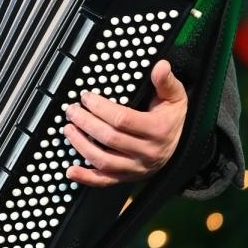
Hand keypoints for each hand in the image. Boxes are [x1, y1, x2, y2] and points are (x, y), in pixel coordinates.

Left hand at [61, 59, 187, 187]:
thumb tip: (161, 65)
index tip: (86, 97)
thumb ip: (166, 81)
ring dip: (81, 145)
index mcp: (157, 130)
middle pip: (109, 138)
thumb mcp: (175, 97)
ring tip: (68, 129)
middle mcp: (147, 152)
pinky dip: (86, 178)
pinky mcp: (128, 177)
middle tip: (72, 110)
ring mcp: (136, 168)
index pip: (123, 119)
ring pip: (104, 160)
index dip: (101, 108)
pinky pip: (105, 181)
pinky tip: (70, 170)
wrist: (178, 144)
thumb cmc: (171, 117)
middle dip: (86, 122)